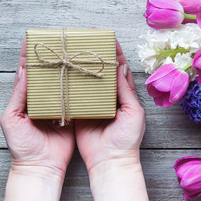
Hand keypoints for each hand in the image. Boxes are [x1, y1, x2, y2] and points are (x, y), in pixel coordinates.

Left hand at [0, 40, 74, 177]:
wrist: (41, 166)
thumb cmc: (22, 146)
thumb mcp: (12, 119)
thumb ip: (19, 96)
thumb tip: (25, 71)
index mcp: (26, 99)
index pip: (27, 72)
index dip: (29, 55)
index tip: (34, 39)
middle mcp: (43, 100)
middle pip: (47, 75)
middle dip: (52, 58)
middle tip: (59, 43)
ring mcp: (58, 106)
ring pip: (62, 84)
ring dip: (66, 70)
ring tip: (73, 55)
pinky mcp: (72, 115)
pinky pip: (76, 98)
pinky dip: (79, 88)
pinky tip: (84, 77)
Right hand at [75, 40, 157, 200]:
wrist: (111, 161)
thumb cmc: (127, 138)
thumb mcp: (133, 111)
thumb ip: (125, 90)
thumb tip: (120, 66)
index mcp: (124, 96)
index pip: (120, 70)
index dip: (115, 53)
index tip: (108, 38)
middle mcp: (109, 98)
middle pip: (102, 72)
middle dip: (97, 56)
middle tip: (88, 41)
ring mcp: (94, 105)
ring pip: (88, 82)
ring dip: (83, 67)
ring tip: (76, 52)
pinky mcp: (81, 113)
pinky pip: (76, 96)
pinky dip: (72, 84)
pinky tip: (67, 72)